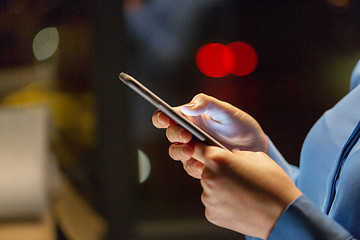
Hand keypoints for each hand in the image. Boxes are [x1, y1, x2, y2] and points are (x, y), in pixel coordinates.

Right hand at [152, 93, 268, 177]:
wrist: (255, 147)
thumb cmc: (239, 124)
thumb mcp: (226, 111)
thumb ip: (207, 104)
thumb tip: (186, 107)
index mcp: (189, 117)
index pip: (166, 116)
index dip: (161, 117)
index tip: (166, 119)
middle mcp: (188, 133)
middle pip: (170, 134)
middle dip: (175, 134)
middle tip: (186, 135)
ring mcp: (192, 150)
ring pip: (176, 152)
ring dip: (180, 151)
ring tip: (192, 150)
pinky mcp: (200, 164)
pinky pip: (191, 167)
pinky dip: (195, 165)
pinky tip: (203, 164)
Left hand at [201, 147, 301, 238]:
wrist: (283, 215)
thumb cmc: (273, 184)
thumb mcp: (258, 157)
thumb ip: (238, 154)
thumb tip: (231, 155)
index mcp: (218, 159)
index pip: (199, 148)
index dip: (203, 149)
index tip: (205, 151)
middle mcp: (208, 177)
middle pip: (207, 170)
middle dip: (218, 171)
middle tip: (238, 177)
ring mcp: (208, 197)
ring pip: (210, 187)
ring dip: (221, 188)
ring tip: (242, 192)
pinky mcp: (211, 214)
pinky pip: (214, 203)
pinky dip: (223, 203)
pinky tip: (240, 203)